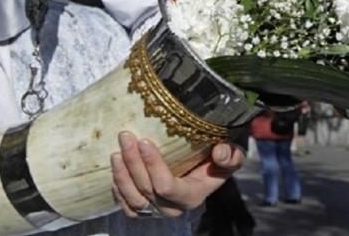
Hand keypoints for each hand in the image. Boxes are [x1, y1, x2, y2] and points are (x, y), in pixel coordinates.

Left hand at [111, 131, 244, 217]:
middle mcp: (172, 208)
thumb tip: (220, 152)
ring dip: (122, 176)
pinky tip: (115, 170)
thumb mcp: (233, 157)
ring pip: (133, 199)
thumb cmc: (218, 162)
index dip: (153, 166)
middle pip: (146, 190)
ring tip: (116, 152)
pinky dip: (118, 190)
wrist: (207, 172)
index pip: (167, 186)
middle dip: (133, 163)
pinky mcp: (145, 209)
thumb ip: (232, 156)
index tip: (145, 141)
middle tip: (126, 137)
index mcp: (192, 196)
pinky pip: (127, 206)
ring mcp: (156, 210)